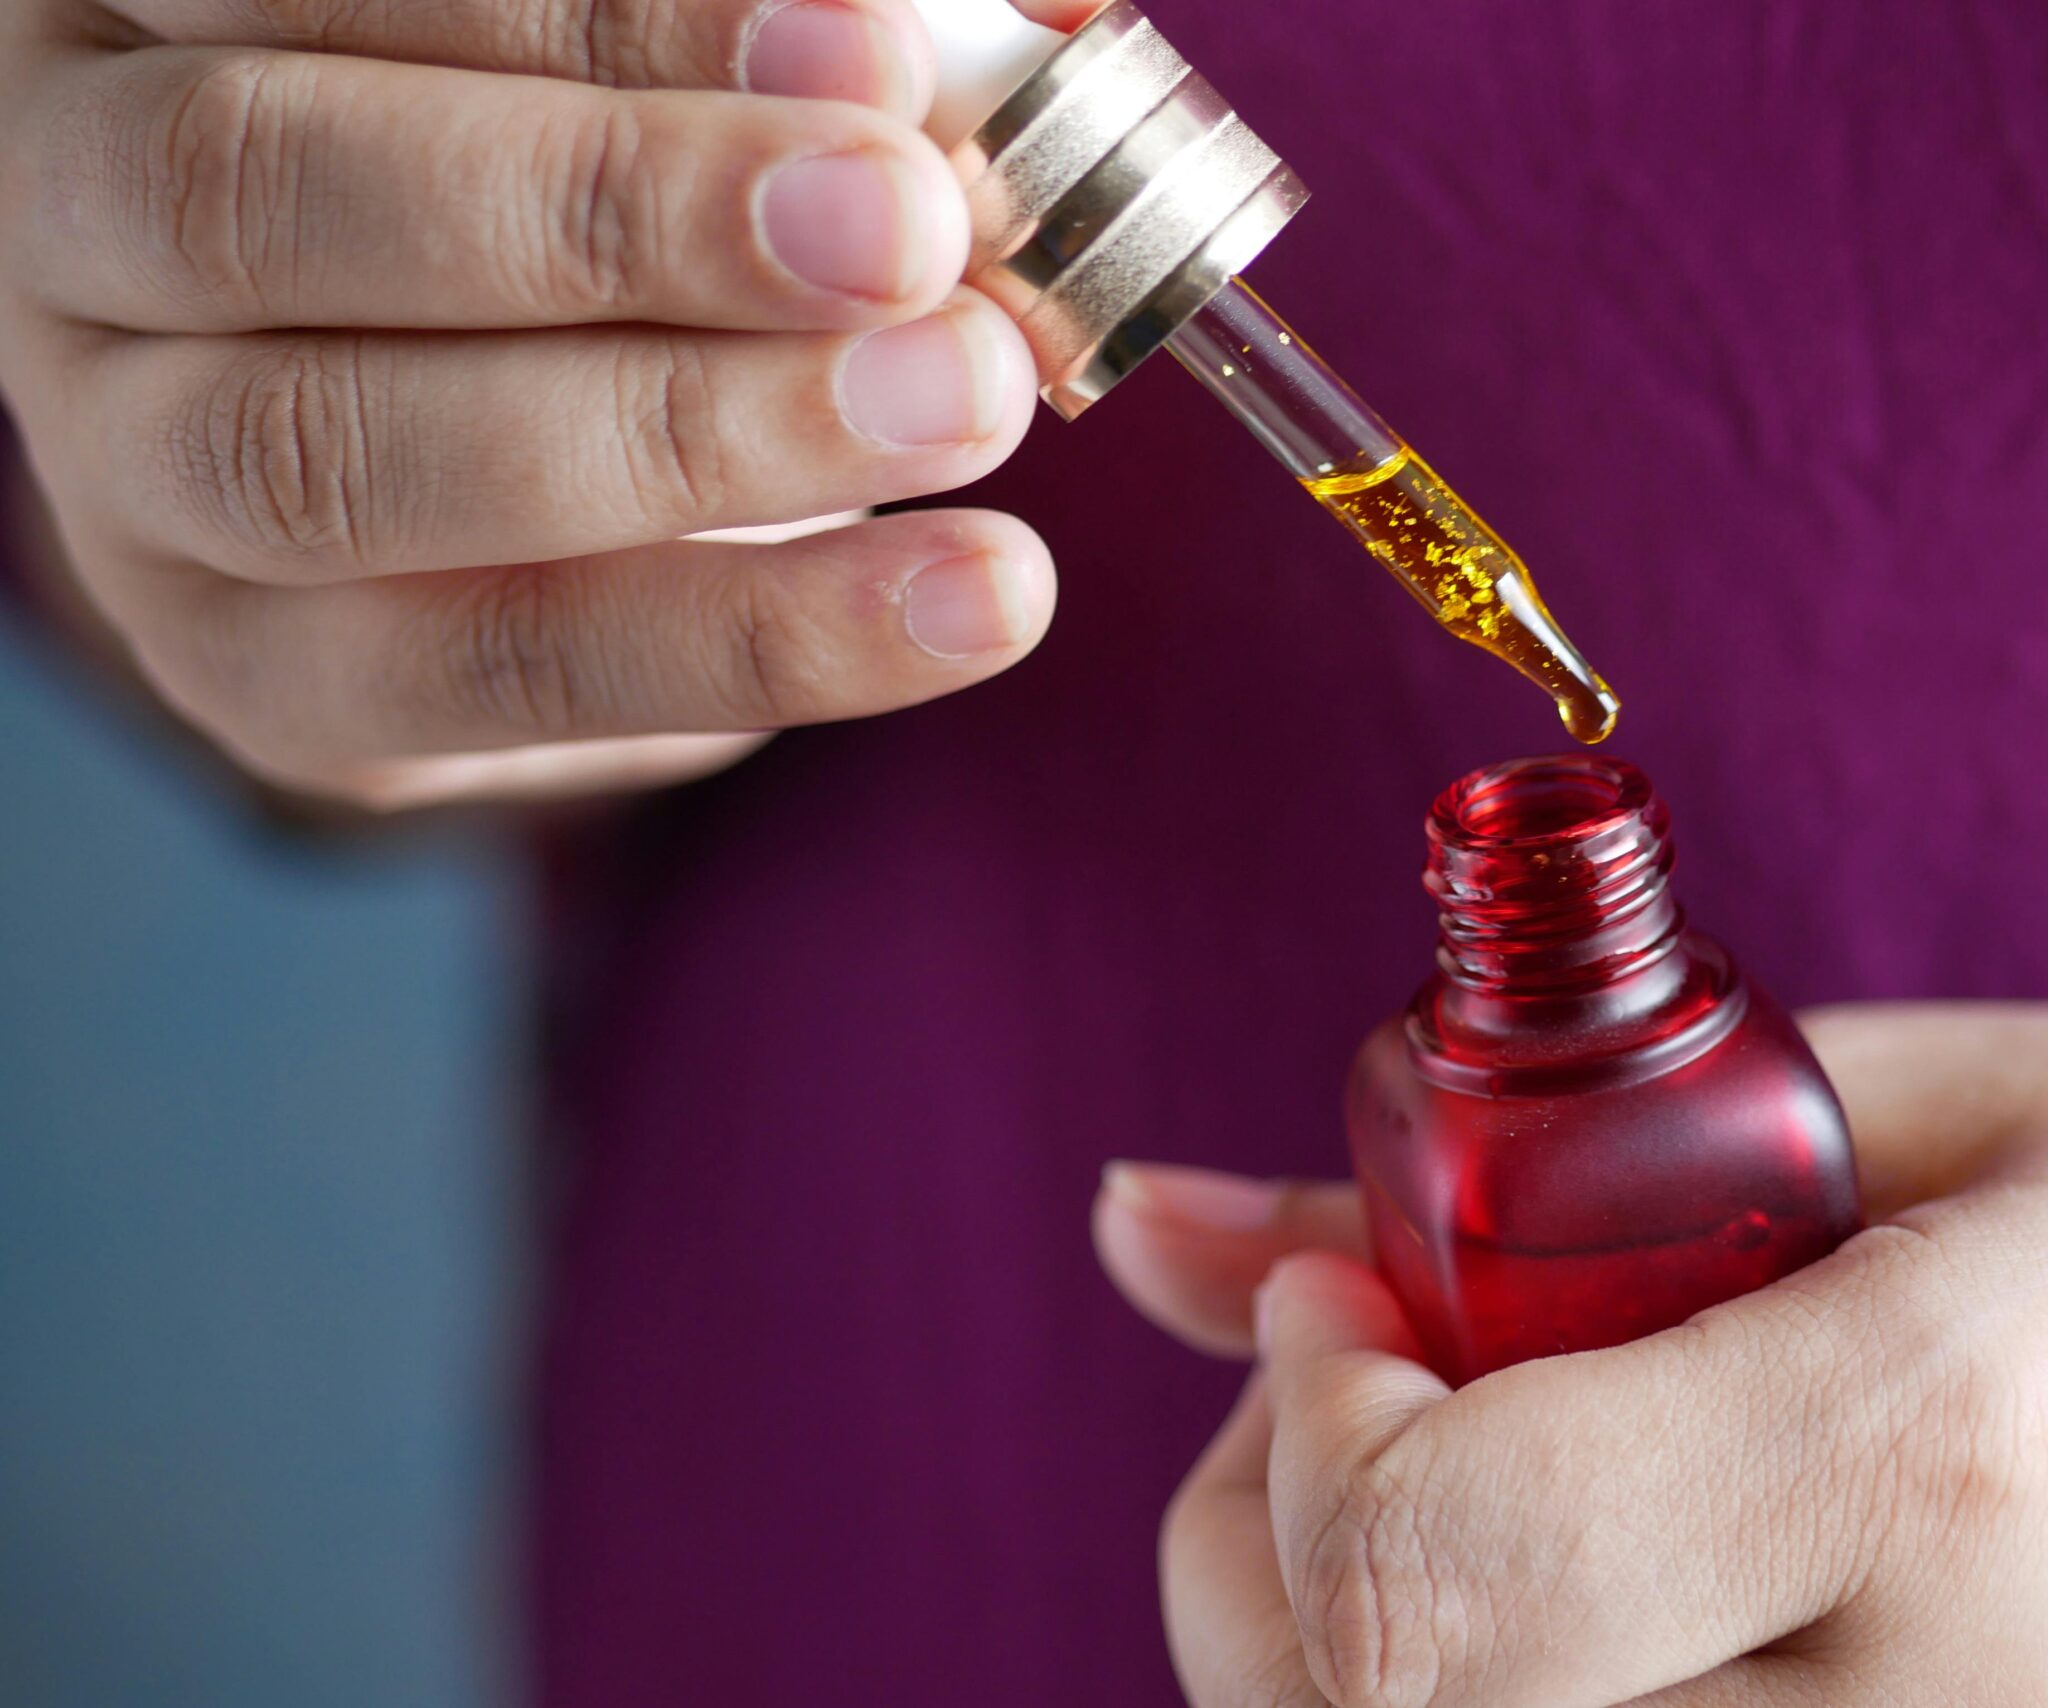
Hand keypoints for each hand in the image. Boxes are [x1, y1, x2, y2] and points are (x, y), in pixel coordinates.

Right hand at [0, 0, 1097, 807]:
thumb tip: (1048, 40)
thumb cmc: (578, 150)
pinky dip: (751, 640)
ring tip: (966, 406)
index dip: (600, 12)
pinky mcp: (255, 667)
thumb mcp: (672, 55)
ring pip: (340, 459)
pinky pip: (485, 680)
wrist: (478, 408)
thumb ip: (810, 27)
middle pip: (268, 192)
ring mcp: (125, 459)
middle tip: (912, 239)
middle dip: (618, 216)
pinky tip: (964, 598)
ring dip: (693, 441)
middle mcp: (73, 201)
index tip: (877, 49)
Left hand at [1095, 1006, 2047, 1704]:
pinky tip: (1597, 1625)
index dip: (1305, 1436)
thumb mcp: (1929, 1102)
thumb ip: (1523, 1177)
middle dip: (1275, 1574)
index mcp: (1960, 1447)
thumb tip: (1151, 1228)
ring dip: (1373, 1682)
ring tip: (1475, 1521)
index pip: (1438, 1576)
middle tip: (1355, 1412)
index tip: (1352, 1310)